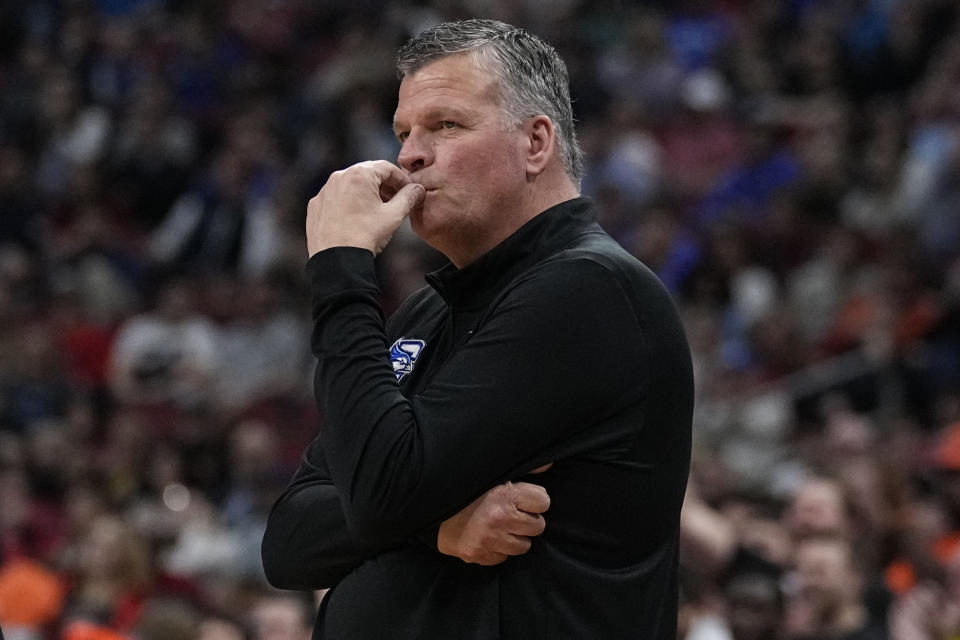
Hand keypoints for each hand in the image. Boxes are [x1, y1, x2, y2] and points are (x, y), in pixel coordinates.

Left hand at [306, 160, 424, 256]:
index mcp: (359, 175)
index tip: (409, 190)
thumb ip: (408, 198)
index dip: (401, 178)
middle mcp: (338, 177)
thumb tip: (417, 189)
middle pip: (367, 174)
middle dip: (384, 185)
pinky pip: (335, 198)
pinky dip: (347, 203)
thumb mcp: (393, 216)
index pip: (386, 167)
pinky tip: (356, 219)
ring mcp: (324, 191)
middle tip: (396, 199)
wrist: (336, 260)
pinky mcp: (315, 206)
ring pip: (350, 185)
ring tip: (377, 211)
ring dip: (366, 193)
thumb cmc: (366, 236)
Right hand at [438, 478, 550, 565]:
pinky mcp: (480, 556)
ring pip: (524, 546)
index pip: (543, 501)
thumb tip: (550, 463)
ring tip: (501, 525)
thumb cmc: (467, 489)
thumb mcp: (494, 474)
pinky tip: (489, 536)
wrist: (432, 509)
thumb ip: (524, 470)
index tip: (523, 498)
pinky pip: (504, 558)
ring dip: (515, 536)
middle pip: (538, 526)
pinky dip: (499, 549)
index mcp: (504, 495)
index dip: (535, 499)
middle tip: (513, 512)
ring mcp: (489, 540)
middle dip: (527, 519)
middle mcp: (499, 519)